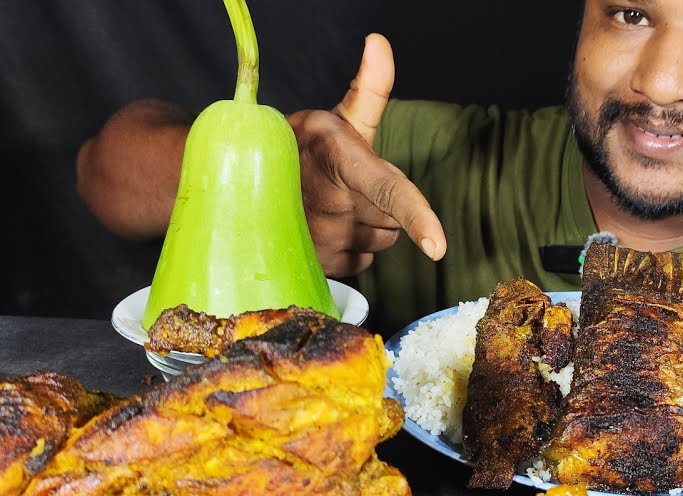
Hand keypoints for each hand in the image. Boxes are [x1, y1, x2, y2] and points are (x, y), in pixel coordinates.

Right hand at [288, 34, 445, 276]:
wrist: (244, 185)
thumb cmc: (305, 149)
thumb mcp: (337, 119)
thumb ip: (370, 88)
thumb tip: (379, 42)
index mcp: (341, 163)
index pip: (387, 191)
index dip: (416, 217)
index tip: (437, 247)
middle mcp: (331, 206)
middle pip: (391, 221)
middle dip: (378, 206)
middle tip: (345, 187)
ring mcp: (322, 241)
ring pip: (378, 242)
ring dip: (364, 227)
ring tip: (331, 206)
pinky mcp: (318, 266)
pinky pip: (360, 262)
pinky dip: (351, 248)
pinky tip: (326, 228)